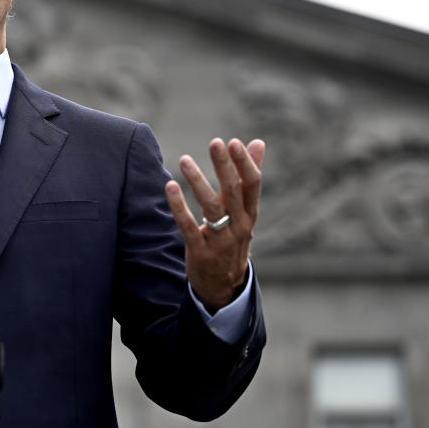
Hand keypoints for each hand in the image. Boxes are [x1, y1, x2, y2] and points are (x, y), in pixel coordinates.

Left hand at [165, 138, 264, 312]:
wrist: (224, 285)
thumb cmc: (232, 238)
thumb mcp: (244, 211)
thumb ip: (248, 177)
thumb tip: (258, 143)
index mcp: (250, 214)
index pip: (253, 184)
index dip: (245, 163)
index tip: (233, 142)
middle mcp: (240, 226)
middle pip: (233, 191)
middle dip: (225, 166)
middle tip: (215, 143)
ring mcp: (221, 240)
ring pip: (211, 206)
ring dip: (197, 181)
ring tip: (184, 159)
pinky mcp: (200, 251)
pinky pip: (189, 226)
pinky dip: (179, 206)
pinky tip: (170, 187)